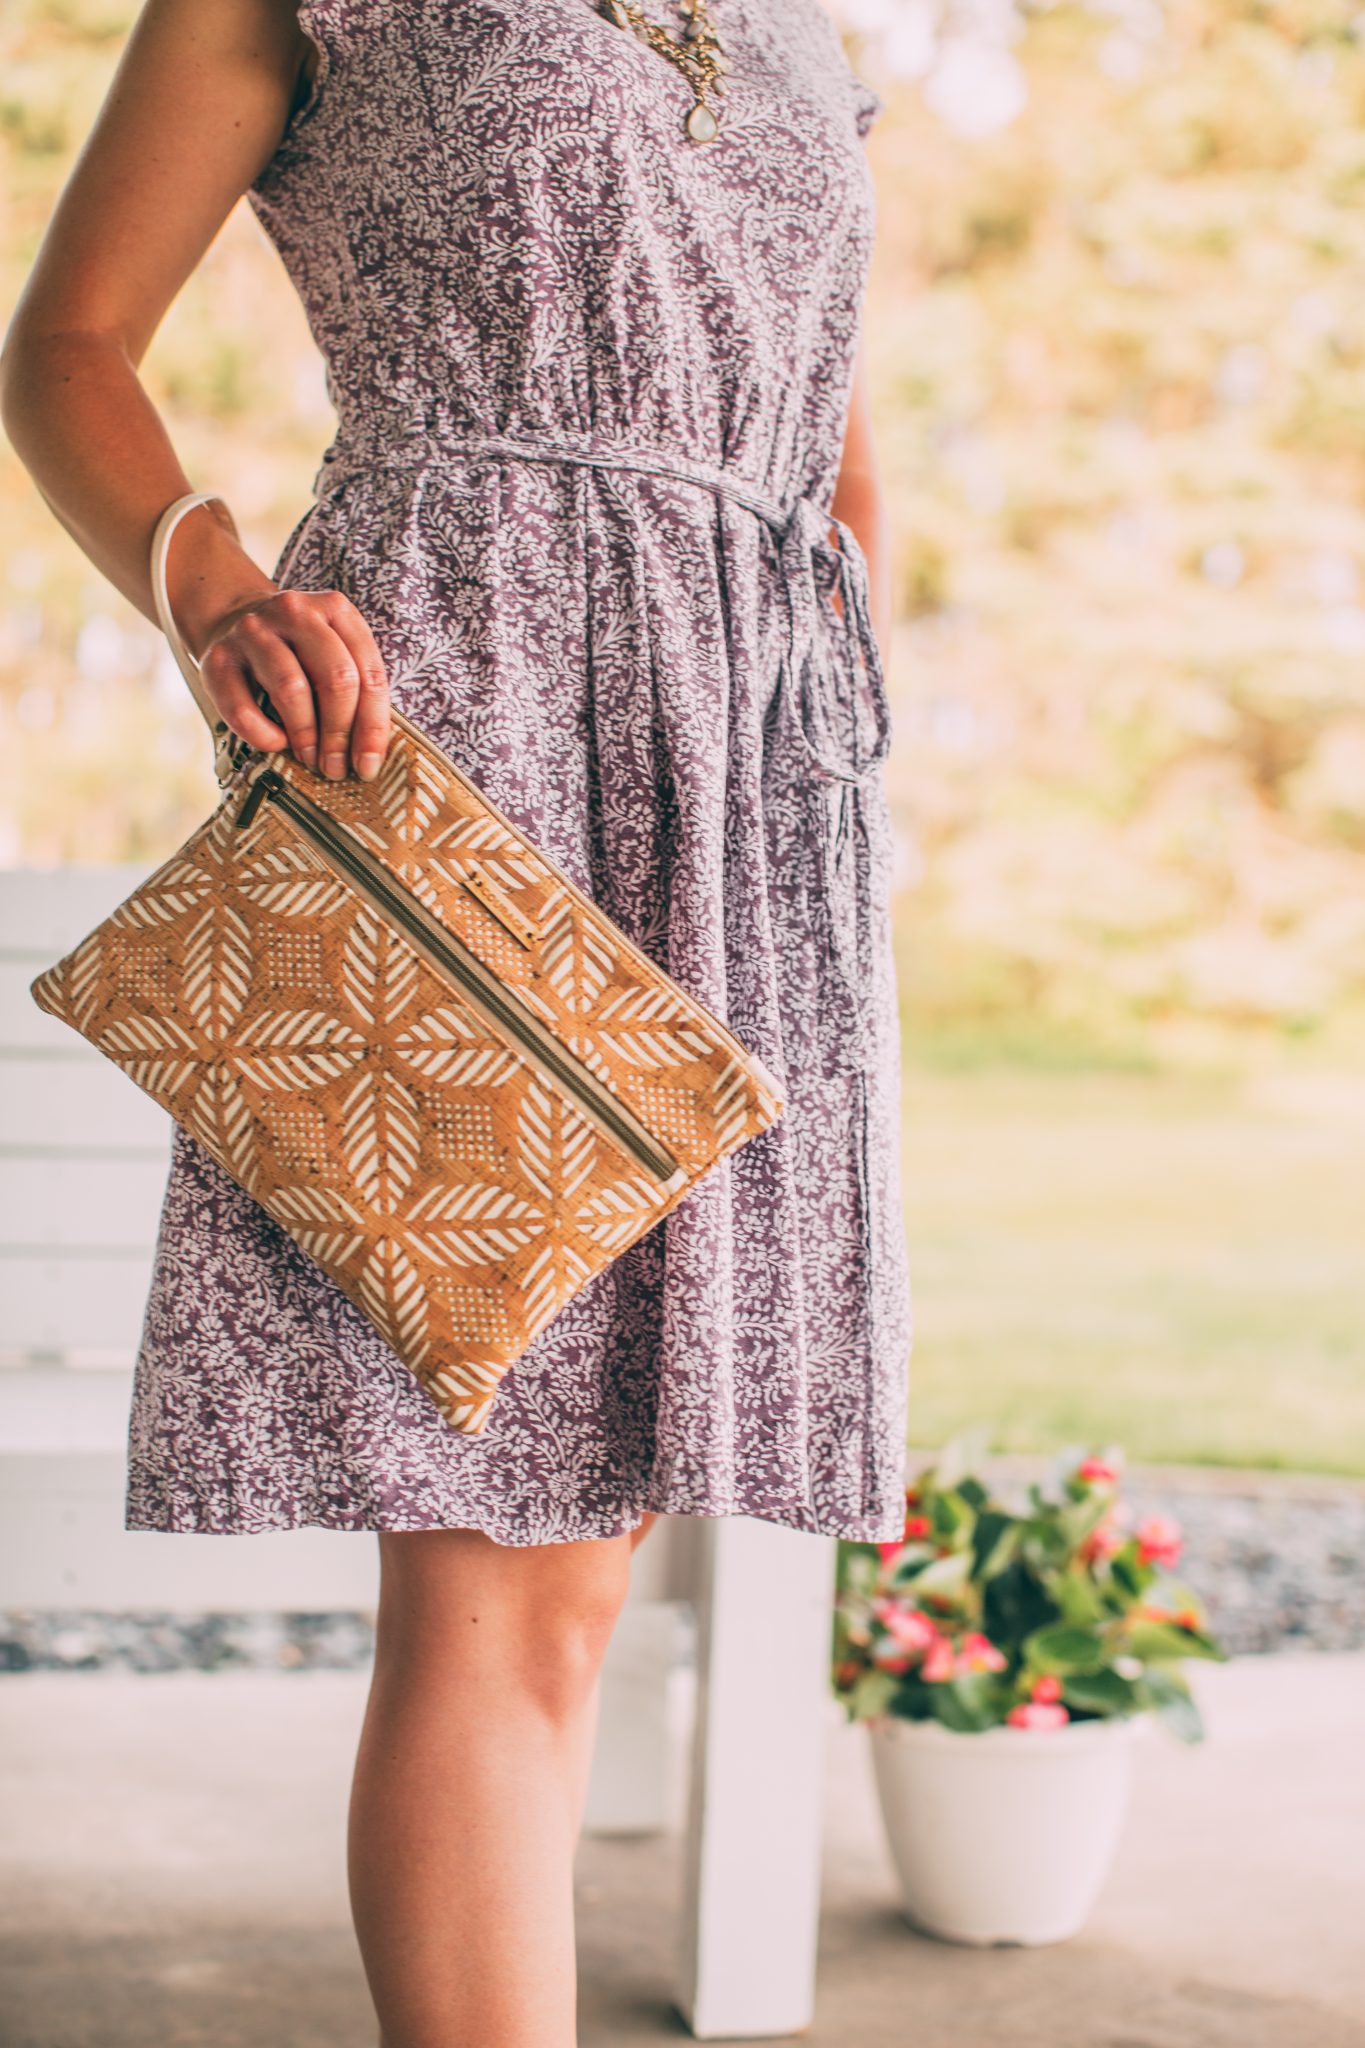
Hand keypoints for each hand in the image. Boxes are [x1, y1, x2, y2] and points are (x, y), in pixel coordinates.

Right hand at [198, 586, 391, 779]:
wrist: (231, 618)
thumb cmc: (294, 649)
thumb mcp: (332, 651)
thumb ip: (355, 687)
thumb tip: (367, 750)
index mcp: (335, 609)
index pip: (368, 672)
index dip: (372, 725)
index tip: (368, 763)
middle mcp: (294, 612)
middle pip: (335, 678)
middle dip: (340, 733)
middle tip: (337, 766)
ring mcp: (253, 632)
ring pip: (292, 690)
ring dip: (306, 735)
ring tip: (310, 757)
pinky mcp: (218, 657)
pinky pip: (243, 707)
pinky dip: (263, 734)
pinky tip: (276, 742)